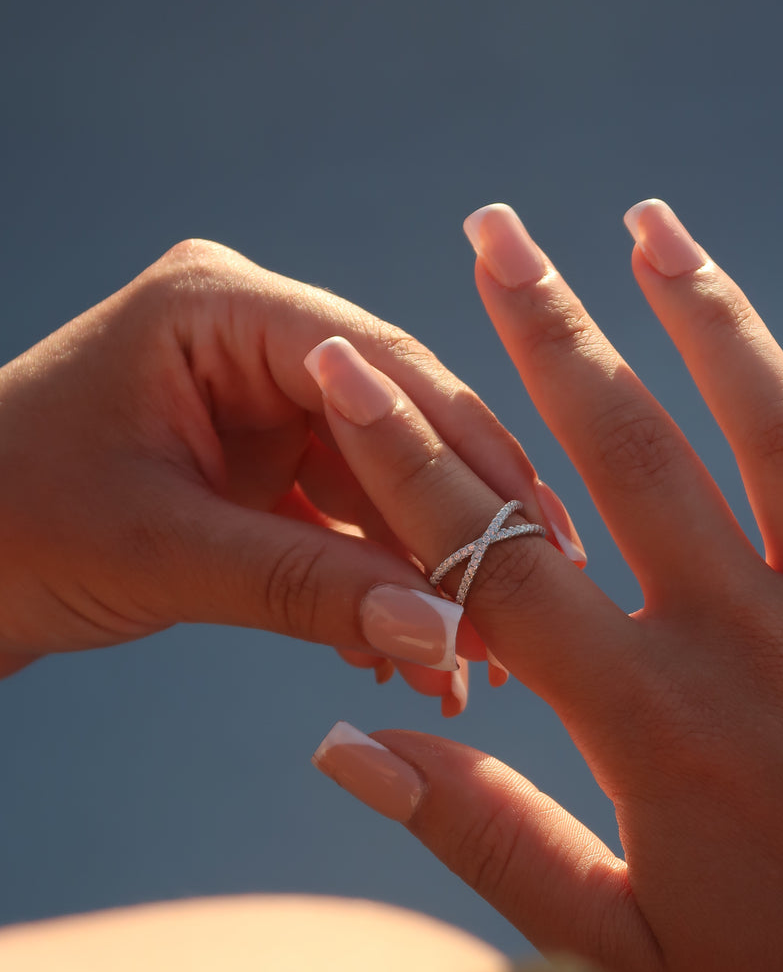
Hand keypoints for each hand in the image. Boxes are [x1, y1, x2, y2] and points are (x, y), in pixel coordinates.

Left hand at [0, 238, 572, 710]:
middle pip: (398, 423)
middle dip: (456, 526)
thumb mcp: (162, 552)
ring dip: (425, 571)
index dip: (467, 456)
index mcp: (221, 305)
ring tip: (477, 665)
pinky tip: (413, 655)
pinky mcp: (259, 460)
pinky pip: (346, 516)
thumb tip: (448, 638)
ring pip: (383, 480)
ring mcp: (260, 400)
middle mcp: (254, 337)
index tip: (541, 543)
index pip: (379, 367)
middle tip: (531, 614)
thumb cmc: (8, 524)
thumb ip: (308, 589)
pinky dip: (377, 583)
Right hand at [309, 200, 782, 971]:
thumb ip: (479, 832)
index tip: (350, 365)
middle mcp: (753, 640)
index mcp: (649, 715)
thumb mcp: (614, 944)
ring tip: (654, 221)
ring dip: (712, 319)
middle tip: (495, 230)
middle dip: (548, 331)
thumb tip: (344, 744)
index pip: (496, 556)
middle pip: (629, 451)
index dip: (408, 456)